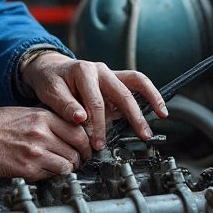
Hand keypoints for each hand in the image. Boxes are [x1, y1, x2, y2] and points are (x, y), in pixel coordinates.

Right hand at [0, 107, 91, 181]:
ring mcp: (35, 152)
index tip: (84, 147)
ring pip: (68, 165)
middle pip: (77, 149)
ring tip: (61, 168)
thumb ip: (47, 121)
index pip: (78, 131)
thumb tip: (67, 132)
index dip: (84, 142)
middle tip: (77, 160)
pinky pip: (52, 175)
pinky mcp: (27, 169)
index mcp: (42, 117)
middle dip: (80, 157)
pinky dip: (53, 175)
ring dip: (68, 169)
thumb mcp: (24, 113)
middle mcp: (42, 134)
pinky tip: (46, 171)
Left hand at [20, 52, 166, 150]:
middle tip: (142, 134)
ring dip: (151, 99)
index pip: (96, 102)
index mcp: (84, 71)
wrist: (50, 70)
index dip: (98, 125)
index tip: (97, 142)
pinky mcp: (115, 83)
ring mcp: (111, 75)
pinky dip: (149, 95)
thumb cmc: (50, 80)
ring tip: (162, 115)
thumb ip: (65, 106)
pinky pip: (136, 86)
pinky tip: (158, 108)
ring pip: (136, 82)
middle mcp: (101, 70)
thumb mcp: (50, 91)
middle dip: (134, 116)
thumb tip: (81, 119)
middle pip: (122, 92)